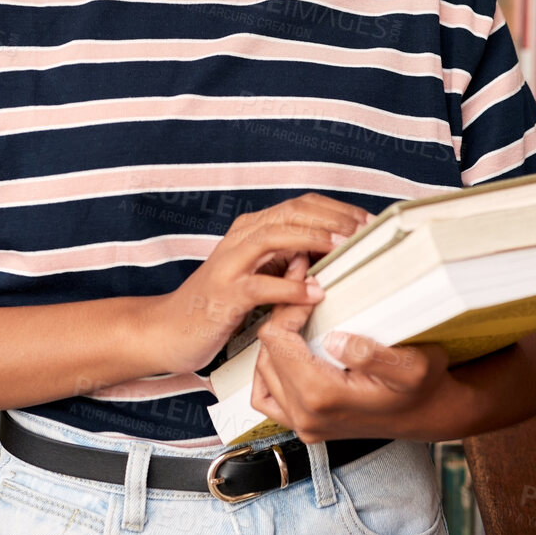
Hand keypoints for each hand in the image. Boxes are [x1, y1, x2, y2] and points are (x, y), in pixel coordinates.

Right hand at [148, 193, 370, 375]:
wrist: (166, 329)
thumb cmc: (217, 304)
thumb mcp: (260, 275)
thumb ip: (290, 260)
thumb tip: (336, 254)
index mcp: (253, 229)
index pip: (302, 205)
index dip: (338, 210)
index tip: (368, 223)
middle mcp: (241, 238)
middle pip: (293, 212)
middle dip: (334, 218)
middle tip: (366, 232)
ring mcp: (230, 264)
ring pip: (276, 236)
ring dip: (315, 239)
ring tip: (345, 248)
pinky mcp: (223, 294)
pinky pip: (260, 285)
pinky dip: (290, 286)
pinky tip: (314, 292)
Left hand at [251, 275, 454, 443]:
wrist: (429, 415)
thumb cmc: (423, 389)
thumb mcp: (413, 366)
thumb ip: (371, 354)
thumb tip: (334, 340)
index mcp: (323, 396)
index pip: (278, 339)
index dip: (289, 307)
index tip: (311, 290)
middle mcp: (306, 415)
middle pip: (267, 351)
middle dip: (282, 316)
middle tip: (305, 293)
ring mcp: (304, 424)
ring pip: (263, 371)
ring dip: (276, 340)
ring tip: (298, 317)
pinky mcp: (305, 425)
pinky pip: (267, 398)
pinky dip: (269, 371)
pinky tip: (286, 353)